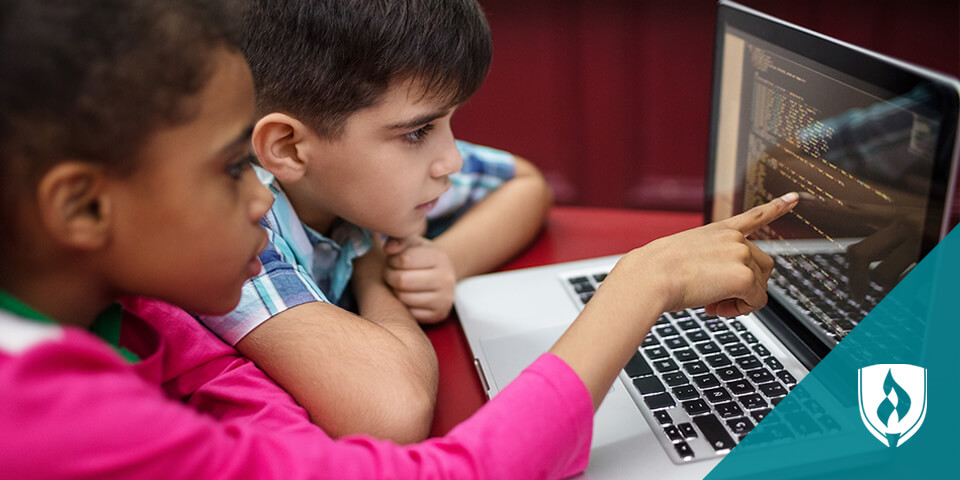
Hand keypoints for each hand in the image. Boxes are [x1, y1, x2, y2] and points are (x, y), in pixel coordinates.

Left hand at [383, 235, 456, 323]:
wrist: (440, 275)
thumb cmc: (421, 257)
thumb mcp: (413, 243)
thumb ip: (399, 240)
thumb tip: (389, 248)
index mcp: (440, 257)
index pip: (404, 259)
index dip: (391, 260)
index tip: (392, 260)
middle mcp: (446, 278)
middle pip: (402, 280)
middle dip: (389, 276)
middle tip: (389, 272)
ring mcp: (444, 298)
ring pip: (404, 298)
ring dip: (394, 290)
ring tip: (397, 283)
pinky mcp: (439, 314)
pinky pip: (410, 313)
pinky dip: (403, 305)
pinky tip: (406, 295)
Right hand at [619, 192, 798, 316]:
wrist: (651, 277)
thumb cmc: (657, 271)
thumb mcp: (685, 256)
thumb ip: (711, 264)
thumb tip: (722, 287)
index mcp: (719, 230)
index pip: (754, 216)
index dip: (777, 207)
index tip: (795, 197)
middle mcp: (734, 239)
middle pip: (763, 266)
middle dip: (747, 285)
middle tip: (719, 298)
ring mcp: (741, 255)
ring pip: (760, 285)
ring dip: (742, 299)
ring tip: (715, 304)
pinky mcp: (744, 277)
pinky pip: (756, 302)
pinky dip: (740, 310)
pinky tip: (717, 307)